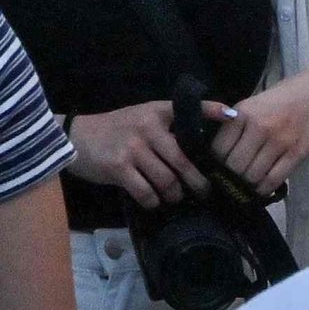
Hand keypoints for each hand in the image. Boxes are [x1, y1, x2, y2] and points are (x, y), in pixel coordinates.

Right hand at [65, 101, 207, 207]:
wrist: (75, 136)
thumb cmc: (113, 130)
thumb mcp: (140, 118)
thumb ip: (164, 128)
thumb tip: (193, 153)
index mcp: (156, 112)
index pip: (189, 109)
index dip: (212, 111)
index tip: (233, 117)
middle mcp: (147, 127)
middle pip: (183, 159)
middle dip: (197, 180)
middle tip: (205, 192)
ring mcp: (133, 147)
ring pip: (167, 179)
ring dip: (173, 194)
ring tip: (175, 197)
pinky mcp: (119, 167)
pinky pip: (146, 192)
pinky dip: (153, 201)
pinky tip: (152, 201)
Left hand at [204, 67, 308, 197]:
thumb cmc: (281, 99)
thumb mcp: (253, 104)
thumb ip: (235, 125)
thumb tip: (216, 155)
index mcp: (244, 112)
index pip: (219, 149)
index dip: (217, 162)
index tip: (220, 167)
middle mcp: (260, 126)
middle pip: (234, 166)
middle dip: (232, 176)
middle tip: (234, 177)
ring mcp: (279, 141)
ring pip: (252, 176)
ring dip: (248, 184)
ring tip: (248, 182)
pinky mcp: (296, 153)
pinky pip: (273, 180)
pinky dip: (263, 188)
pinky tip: (261, 186)